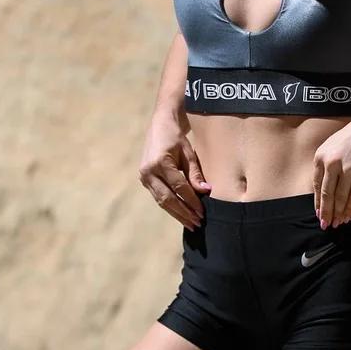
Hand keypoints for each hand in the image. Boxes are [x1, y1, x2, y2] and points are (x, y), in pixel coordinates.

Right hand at [138, 110, 211, 229]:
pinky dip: (171, 207)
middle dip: (184, 213)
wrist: (160, 125)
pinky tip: (181, 214)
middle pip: (168, 199)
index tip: (202, 212)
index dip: (191, 201)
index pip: (179, 187)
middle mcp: (149, 172)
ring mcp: (145, 177)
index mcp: (160, 162)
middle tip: (197, 223)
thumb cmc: (176, 137)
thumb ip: (195, 173)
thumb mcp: (188, 153)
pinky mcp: (145, 180)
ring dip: (177, 214)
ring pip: (162, 201)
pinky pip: (159, 197)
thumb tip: (205, 191)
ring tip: (190, 224)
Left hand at [313, 104, 350, 227]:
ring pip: (340, 198)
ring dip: (339, 213)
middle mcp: (332, 163)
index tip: (319, 214)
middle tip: (326, 225)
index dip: (318, 202)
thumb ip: (327, 164)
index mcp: (321, 156)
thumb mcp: (333, 145)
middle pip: (327, 194)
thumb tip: (325, 190)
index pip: (317, 185)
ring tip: (338, 223)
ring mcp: (348, 168)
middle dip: (327, 212)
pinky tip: (349, 216)